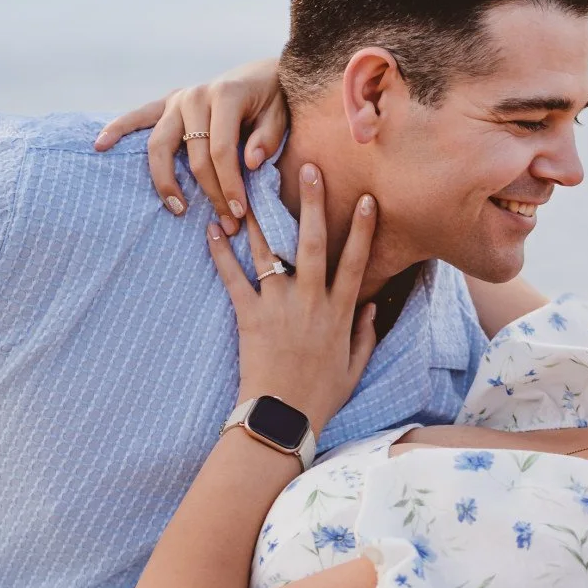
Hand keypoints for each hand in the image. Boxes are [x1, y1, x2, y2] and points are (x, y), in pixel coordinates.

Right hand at [95, 57, 286, 236]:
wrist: (261, 73)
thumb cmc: (273, 99)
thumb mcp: (281, 114)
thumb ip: (268, 136)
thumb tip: (250, 162)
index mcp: (225, 95)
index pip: (222, 151)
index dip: (229, 185)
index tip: (239, 212)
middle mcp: (196, 96)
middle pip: (193, 154)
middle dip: (208, 191)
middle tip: (223, 221)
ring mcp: (178, 100)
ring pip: (160, 144)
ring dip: (165, 179)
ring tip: (177, 207)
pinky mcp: (167, 104)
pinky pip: (138, 117)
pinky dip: (118, 128)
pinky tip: (101, 145)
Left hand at [207, 164, 376, 433]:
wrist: (282, 420)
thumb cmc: (320, 398)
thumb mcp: (354, 368)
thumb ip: (366, 335)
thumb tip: (374, 305)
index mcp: (339, 312)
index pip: (356, 261)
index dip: (363, 229)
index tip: (368, 199)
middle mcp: (311, 301)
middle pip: (313, 243)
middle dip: (314, 203)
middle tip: (310, 167)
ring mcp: (279, 306)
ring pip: (271, 253)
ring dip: (262, 217)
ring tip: (252, 186)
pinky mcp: (249, 317)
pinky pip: (234, 279)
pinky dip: (221, 254)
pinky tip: (213, 229)